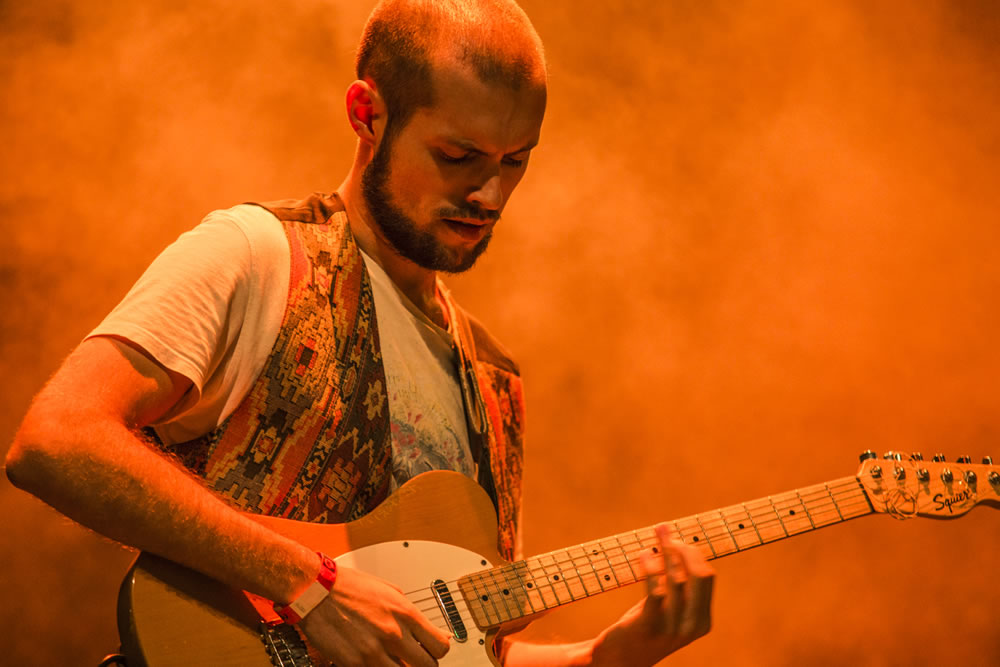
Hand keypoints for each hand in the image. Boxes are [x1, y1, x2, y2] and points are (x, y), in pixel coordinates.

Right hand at [298, 564, 449, 665]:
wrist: (316, 591)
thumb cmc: (349, 587)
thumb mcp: (390, 591)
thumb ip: (411, 614)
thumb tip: (431, 631)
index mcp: (405, 613)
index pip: (440, 645)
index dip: (438, 650)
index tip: (432, 649)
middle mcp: (393, 633)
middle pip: (427, 665)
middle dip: (422, 662)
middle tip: (414, 658)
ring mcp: (374, 651)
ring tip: (392, 658)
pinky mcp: (355, 664)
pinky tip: (374, 660)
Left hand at [588, 524, 713, 665]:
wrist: (619, 660)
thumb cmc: (644, 627)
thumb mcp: (669, 608)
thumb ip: (677, 582)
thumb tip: (674, 538)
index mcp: (702, 620)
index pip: (706, 575)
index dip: (693, 552)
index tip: (675, 538)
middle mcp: (692, 625)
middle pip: (699, 575)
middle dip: (684, 548)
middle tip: (664, 532)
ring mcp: (672, 628)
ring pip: (677, 579)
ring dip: (666, 552)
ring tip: (655, 535)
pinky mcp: (648, 625)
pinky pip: (655, 590)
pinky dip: (650, 568)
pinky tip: (643, 554)